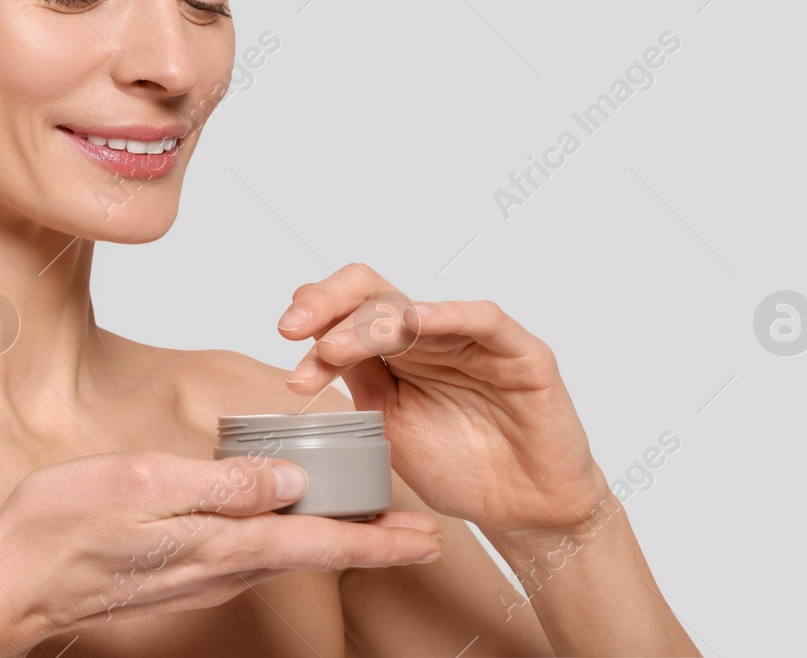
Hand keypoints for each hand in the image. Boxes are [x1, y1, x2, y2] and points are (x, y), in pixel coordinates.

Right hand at [0, 449, 442, 655]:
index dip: (378, 540)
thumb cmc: (61, 527)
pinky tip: (288, 520)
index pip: (319, 543)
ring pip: (284, 555)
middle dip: (370, 543)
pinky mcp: (180, 573)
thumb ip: (221, 485)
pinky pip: (251, 554)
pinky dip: (288, 538)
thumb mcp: (143, 483)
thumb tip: (291, 480)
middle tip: (421, 533)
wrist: (10, 583)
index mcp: (220, 543)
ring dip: (333, 541)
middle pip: (313, 554)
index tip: (428, 536)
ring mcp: (200, 576)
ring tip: (372, 523)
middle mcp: (220, 568)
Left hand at [278, 263, 606, 541]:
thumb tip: (312, 344)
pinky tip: (416, 319)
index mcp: (398, 349)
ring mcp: (475, 340)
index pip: (350, 312)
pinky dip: (449, 314)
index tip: (285, 340)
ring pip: (415, 308)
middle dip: (327, 306)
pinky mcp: (519, 353)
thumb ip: (359, 380)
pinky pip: (483, 319)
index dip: (316, 316)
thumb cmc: (460, 467)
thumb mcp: (390, 422)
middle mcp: (433, 335)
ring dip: (369, 323)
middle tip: (291, 330)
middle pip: (374, 295)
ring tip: (333, 347)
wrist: (521, 511)